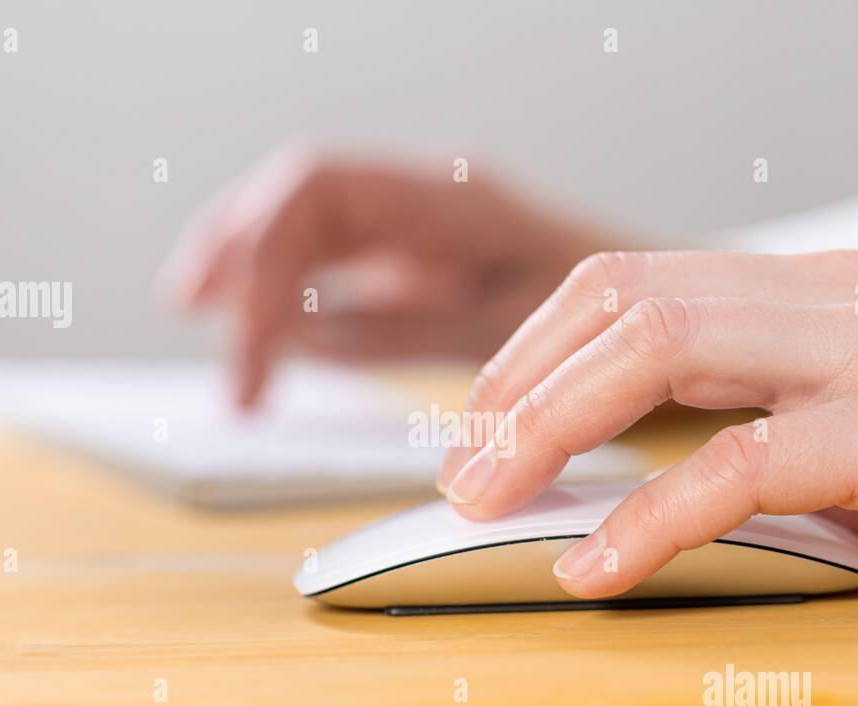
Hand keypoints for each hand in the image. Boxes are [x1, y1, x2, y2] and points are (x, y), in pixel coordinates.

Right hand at [159, 147, 619, 403]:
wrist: (666, 312)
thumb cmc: (612, 323)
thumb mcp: (504, 335)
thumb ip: (400, 331)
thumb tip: (304, 333)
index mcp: (448, 201)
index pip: (317, 196)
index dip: (263, 266)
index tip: (250, 357)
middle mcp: (425, 199)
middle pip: (297, 195)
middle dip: (235, 248)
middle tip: (190, 310)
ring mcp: (422, 226)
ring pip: (308, 221)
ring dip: (250, 261)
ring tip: (201, 309)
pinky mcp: (422, 258)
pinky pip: (339, 257)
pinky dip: (292, 288)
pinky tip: (268, 325)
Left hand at [436, 250, 857, 594]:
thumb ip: (774, 420)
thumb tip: (654, 475)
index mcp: (815, 291)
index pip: (633, 286)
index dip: (536, 350)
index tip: (483, 425)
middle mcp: (833, 298)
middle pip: (625, 302)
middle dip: (518, 384)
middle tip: (460, 472)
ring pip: (664, 350)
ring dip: (552, 425)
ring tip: (488, 503)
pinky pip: (750, 461)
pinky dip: (653, 515)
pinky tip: (598, 568)